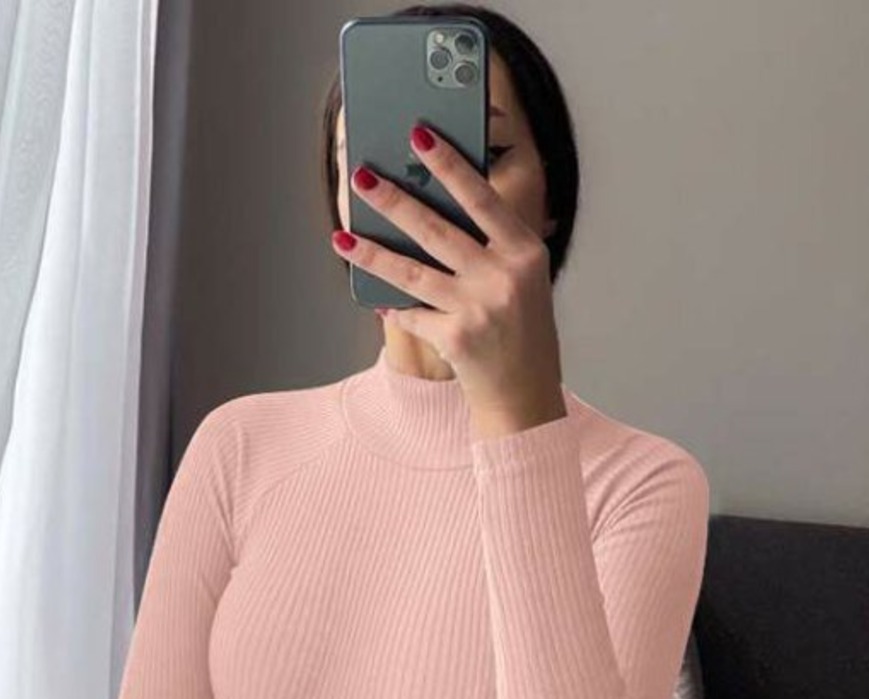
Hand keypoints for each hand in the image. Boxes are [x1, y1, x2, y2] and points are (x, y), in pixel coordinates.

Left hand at [332, 122, 565, 432]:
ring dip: (372, 252)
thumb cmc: (520, 328)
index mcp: (525, 252)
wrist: (526, 394)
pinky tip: (372, 293)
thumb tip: (425, 205)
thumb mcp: (520, 278)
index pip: (481, 197)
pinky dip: (392, 305)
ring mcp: (479, 309)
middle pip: (436, 229)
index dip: (448, 164)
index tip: (418, 133)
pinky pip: (412, 313)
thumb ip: (487, 245)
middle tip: (361, 175)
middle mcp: (504, 277)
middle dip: (393, 200)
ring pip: (412, 272)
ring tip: (343, 236)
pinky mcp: (456, 338)